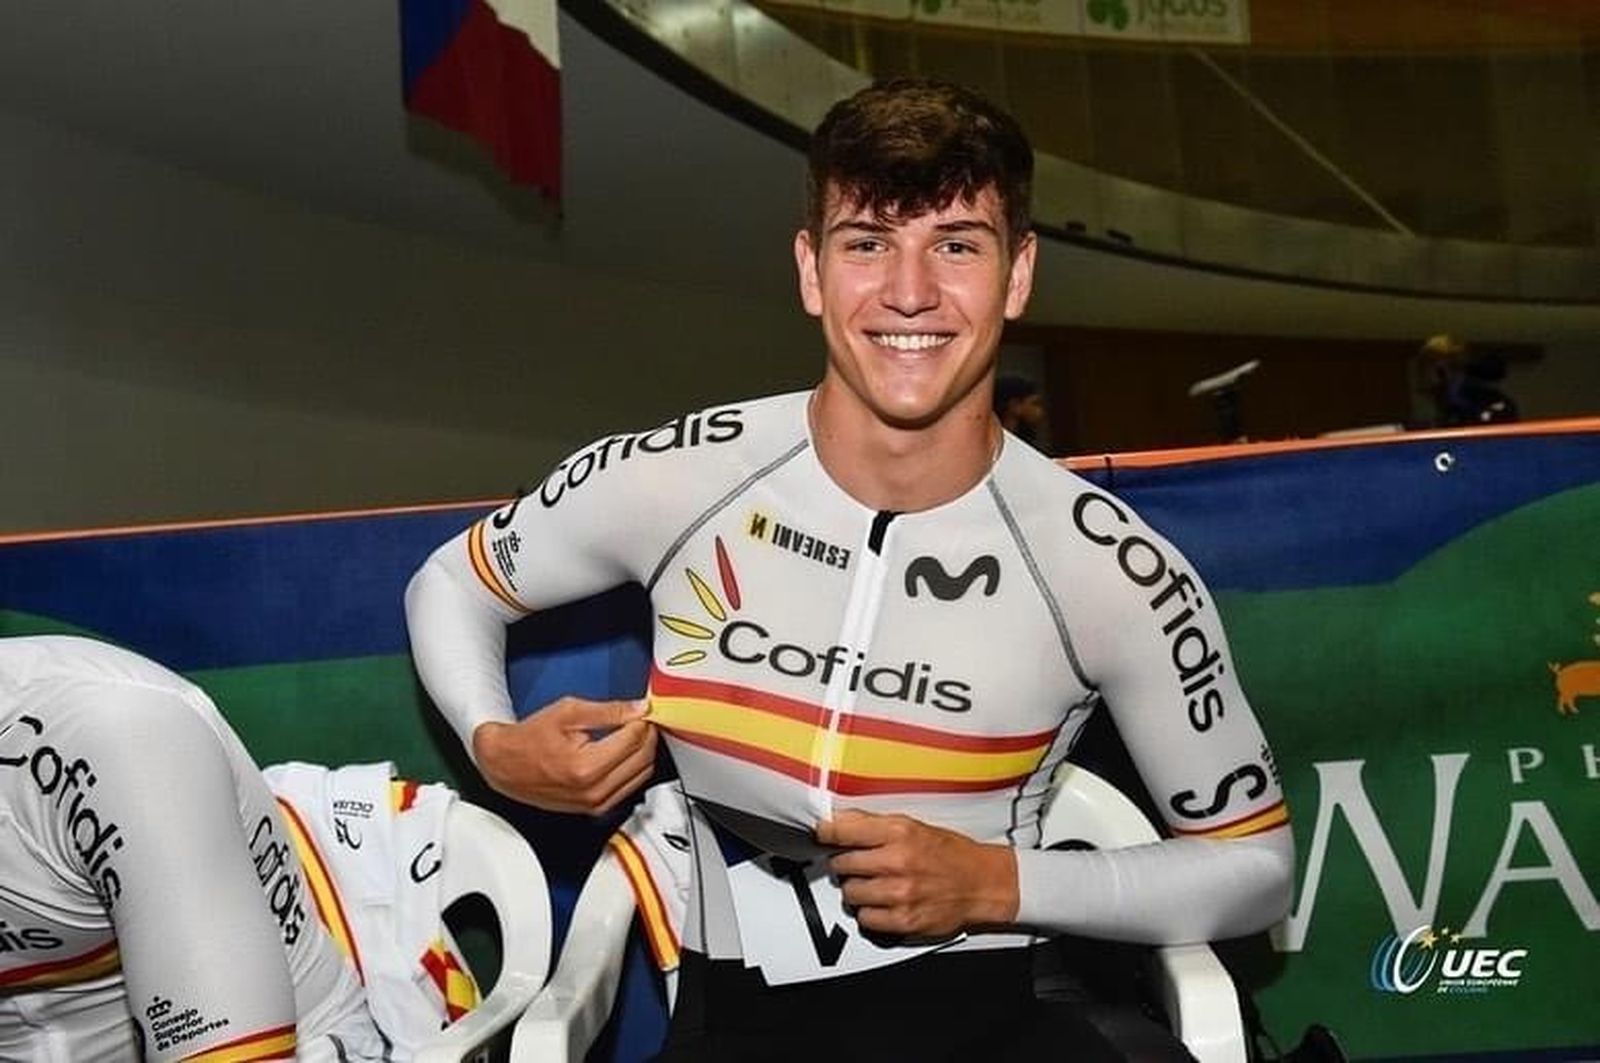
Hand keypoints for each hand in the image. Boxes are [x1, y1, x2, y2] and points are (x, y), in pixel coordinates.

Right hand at [472, 697, 656, 813]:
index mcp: (587, 766)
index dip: (642, 720)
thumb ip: (608, 711)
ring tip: (633, 733)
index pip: (634, 739)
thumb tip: (639, 708)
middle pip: (643, 759)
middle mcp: (594, 791)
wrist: (504, 765)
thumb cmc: (529, 739)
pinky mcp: (595, 810)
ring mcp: (595, 804)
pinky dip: (633, 769)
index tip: (642, 710)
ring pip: (641, 776)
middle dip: (647, 735)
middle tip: (641, 719)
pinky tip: (625, 753)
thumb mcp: (568, 712)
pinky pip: (629, 788)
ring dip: (644, 752)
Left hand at [817, 810, 1017, 937]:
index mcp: (899, 832)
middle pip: (841, 864)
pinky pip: (865, 918)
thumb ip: (875, 825)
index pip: (842, 830)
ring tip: (875, 884)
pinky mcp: (904, 920)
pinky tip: (883, 903)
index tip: (821, 835)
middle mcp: (897, 861)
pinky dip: (870, 912)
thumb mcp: (915, 826)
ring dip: (857, 889)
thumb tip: (838, 821)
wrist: (983, 884)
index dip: (825, 833)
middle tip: (859, 863)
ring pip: (850, 893)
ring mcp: (899, 893)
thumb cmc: (950, 854)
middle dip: (846, 863)